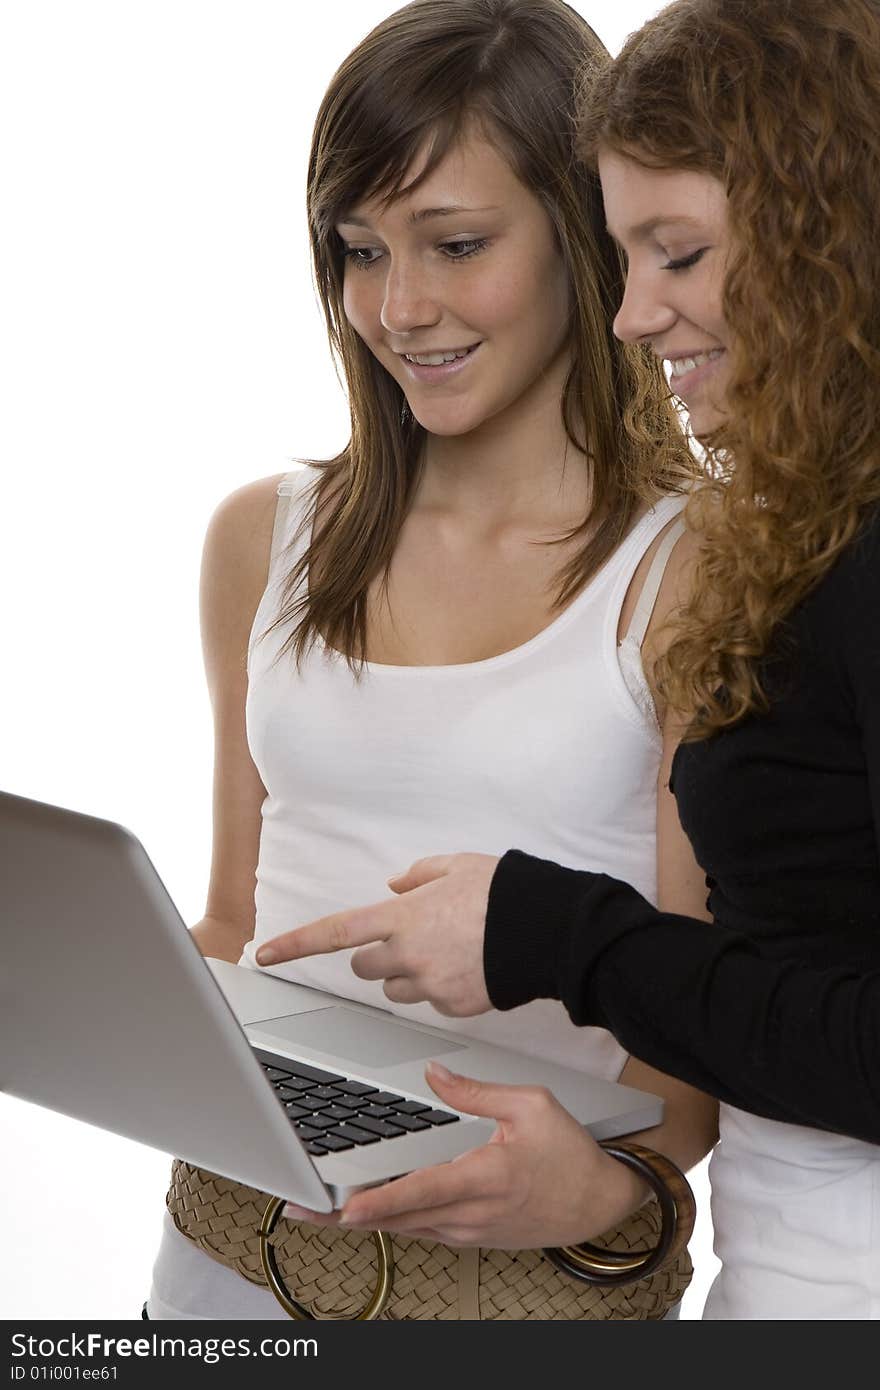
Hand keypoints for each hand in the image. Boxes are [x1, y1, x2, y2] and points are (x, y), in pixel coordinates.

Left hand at [255, 853, 497, 1015]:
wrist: (548, 931)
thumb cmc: (504, 892)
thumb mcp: (456, 865)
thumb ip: (417, 876)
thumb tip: (395, 887)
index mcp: (402, 917)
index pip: (334, 933)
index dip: (295, 944)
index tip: (265, 954)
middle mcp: (409, 955)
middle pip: (364, 968)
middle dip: (376, 955)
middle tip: (408, 938)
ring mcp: (431, 986)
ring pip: (397, 989)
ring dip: (407, 973)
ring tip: (447, 951)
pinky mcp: (455, 1008)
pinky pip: (432, 1001)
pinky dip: (441, 988)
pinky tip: (470, 967)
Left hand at [281, 1061, 642, 1247]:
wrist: (600, 1201)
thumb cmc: (570, 1155)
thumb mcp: (531, 1105)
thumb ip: (476, 1091)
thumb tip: (434, 1074)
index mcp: (485, 1178)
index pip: (422, 1192)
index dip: (379, 1202)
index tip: (344, 1207)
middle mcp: (472, 1213)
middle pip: (399, 1219)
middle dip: (345, 1217)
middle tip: (302, 1210)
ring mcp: (470, 1231)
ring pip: (406, 1229)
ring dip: (362, 1222)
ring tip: (318, 1213)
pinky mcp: (471, 1237)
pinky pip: (422, 1232)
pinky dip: (389, 1224)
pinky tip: (364, 1216)